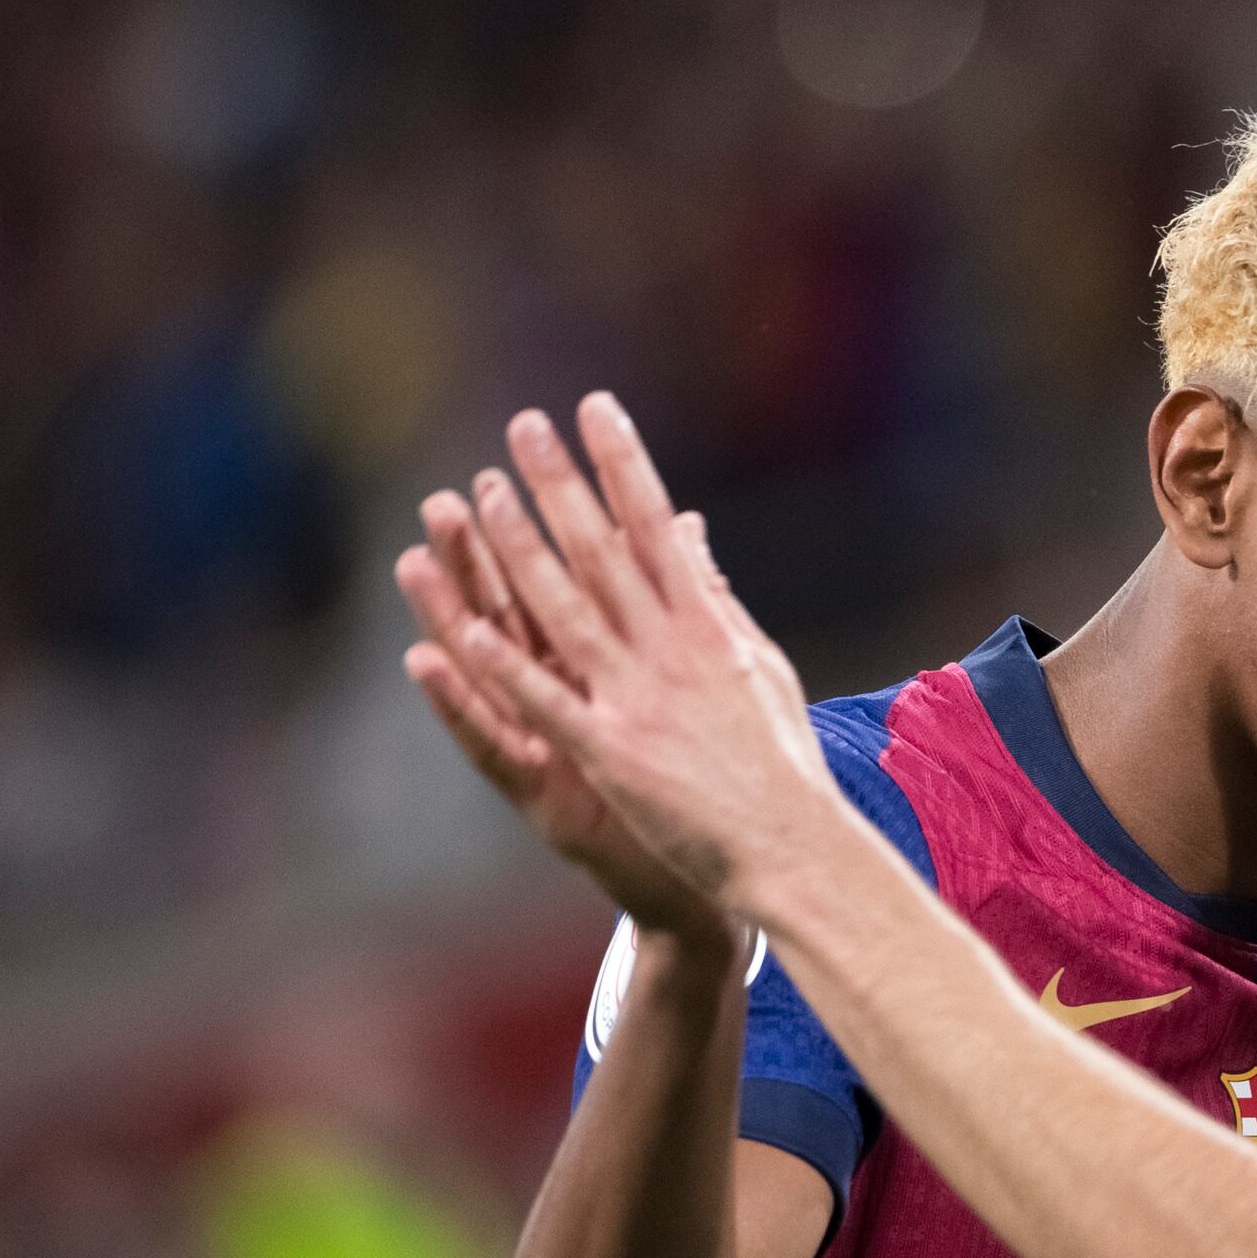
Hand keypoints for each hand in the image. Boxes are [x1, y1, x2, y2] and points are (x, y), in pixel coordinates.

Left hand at [421, 395, 840, 915]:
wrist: (794, 849)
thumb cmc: (782, 764)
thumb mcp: (760, 669)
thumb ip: (718, 601)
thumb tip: (693, 539)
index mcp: (709, 626)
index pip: (657, 526)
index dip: (622, 463)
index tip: (594, 408)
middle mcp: (672, 651)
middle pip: (603, 552)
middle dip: (559, 485)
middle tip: (521, 427)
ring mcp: (638, 700)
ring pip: (564, 611)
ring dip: (517, 552)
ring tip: (477, 499)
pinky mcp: (611, 754)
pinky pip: (547, 702)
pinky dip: (505, 668)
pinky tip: (462, 631)